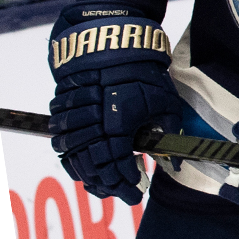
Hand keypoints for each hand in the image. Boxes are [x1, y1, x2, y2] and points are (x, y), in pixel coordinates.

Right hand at [48, 3, 180, 204]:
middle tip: (123, 194)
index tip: (135, 192)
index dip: (126, 183)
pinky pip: (63, 146)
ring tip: (105, 186)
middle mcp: (93, 125)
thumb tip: (175, 163)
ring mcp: (75, 119)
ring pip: (75, 160)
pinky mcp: (64, 113)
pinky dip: (74, 162)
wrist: (114, 45)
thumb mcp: (166, 102)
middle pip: (95, 168)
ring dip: (90, 177)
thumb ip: (169, 134)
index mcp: (119, 124)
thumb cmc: (144, 74)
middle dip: (109, 186)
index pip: (117, 166)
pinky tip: (86, 169)